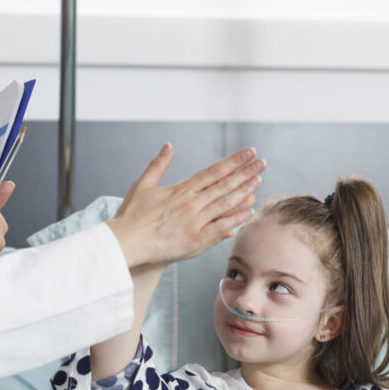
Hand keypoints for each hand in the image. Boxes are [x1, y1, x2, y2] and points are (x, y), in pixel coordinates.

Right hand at [106, 144, 264, 269]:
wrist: (125, 244)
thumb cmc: (131, 215)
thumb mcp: (143, 185)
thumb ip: (158, 165)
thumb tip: (168, 145)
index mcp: (180, 189)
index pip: (213, 172)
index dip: (233, 161)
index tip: (249, 152)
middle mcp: (190, 204)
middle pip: (224, 185)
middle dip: (245, 172)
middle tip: (262, 162)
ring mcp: (194, 223)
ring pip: (225, 204)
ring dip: (244, 191)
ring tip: (259, 180)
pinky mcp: (194, 241)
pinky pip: (220, 228)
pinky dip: (235, 219)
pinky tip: (249, 211)